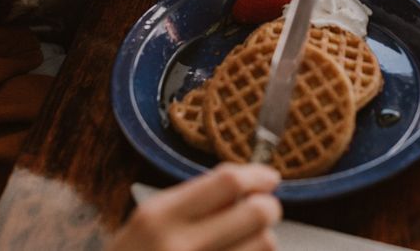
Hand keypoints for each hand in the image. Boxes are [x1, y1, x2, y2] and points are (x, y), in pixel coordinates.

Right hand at [106, 164, 281, 250]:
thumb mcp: (150, 219)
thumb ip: (195, 198)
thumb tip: (249, 181)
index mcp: (160, 217)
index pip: (227, 183)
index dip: (256, 176)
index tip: (268, 178)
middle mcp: (179, 247)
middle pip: (256, 213)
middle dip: (268, 206)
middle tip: (264, 207)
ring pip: (264, 244)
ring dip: (262, 238)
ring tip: (244, 239)